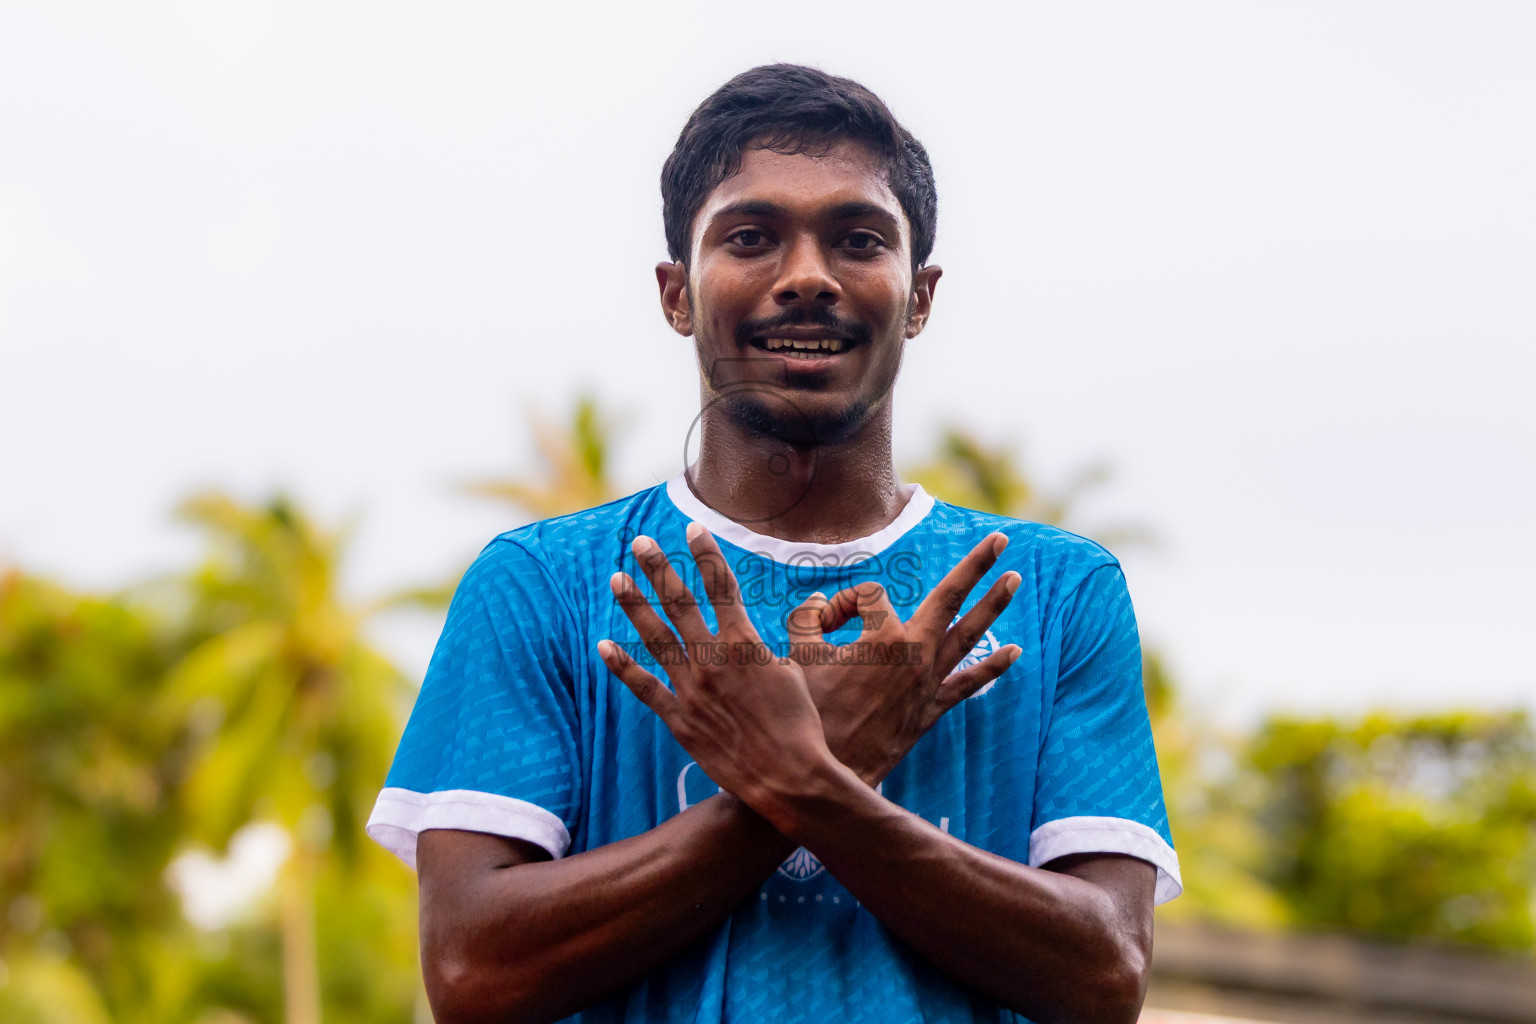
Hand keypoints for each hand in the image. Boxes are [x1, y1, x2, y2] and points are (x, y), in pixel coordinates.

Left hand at [598, 523, 833, 812]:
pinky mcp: (679, 719)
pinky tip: (604, 645)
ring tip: (617, 579)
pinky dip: (622, 666)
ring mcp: (691, 688)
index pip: (721, 585)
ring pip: (654, 637)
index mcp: (744, 642)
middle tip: (641, 542)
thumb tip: (810, 602)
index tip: (693, 528)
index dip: (706, 553)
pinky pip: (644, 687)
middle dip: (658, 568)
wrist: (788, 776)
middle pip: (679, 602)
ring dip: (634, 605)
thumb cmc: (801, 723)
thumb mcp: (800, 669)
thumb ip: (793, 634)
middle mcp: (712, 659)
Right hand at [787, 533, 1021, 784]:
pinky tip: (1014, 653)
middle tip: (1000, 540)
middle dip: (976, 565)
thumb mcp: (796, 656)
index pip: (868, 595)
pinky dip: (992, 668)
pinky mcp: (929, 710)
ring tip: (1014, 580)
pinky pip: (967, 684)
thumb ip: (807, 618)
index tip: (821, 628)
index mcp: (882, 636)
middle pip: (950, 597)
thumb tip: (820, 602)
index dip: (842, 604)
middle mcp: (914, 654)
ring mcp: (926, 682)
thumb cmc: (809, 713)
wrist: (826, 772)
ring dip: (993, 605)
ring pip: (968, 636)